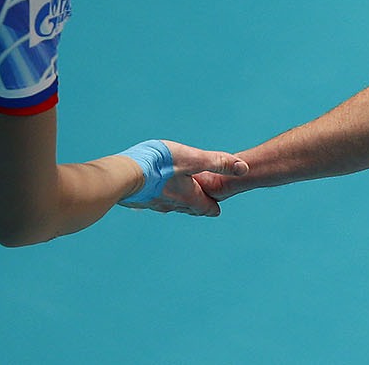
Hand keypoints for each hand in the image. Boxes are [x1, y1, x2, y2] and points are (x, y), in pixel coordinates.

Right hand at [121, 140, 247, 216]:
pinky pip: (152, 200)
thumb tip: (245, 168)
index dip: (213, 206)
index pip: (207, 208)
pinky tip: (151, 191)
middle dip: (197, 205)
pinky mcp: (139, 199)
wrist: (123, 175)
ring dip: (177, 201)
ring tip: (178, 196)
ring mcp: (154, 204)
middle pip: (189, 209)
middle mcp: (173, 205)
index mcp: (189, 197)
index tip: (217, 208)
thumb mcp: (193, 159)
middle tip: (202, 203)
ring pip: (170, 205)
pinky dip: (157, 196)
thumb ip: (218, 162)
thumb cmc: (160, 165)